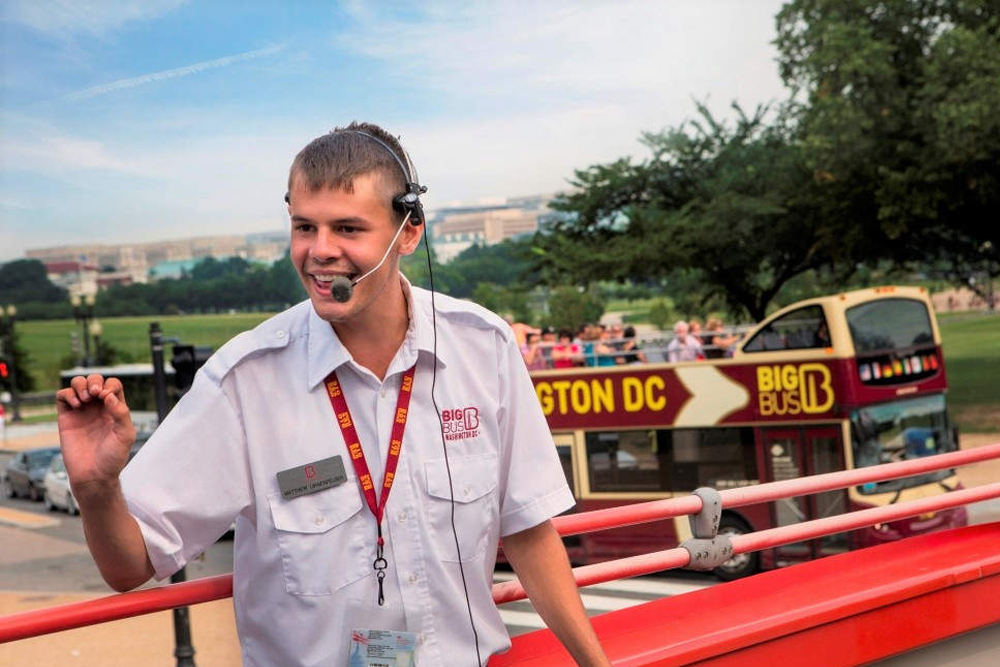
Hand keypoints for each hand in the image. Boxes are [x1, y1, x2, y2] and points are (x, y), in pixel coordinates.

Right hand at [56, 374, 136, 488]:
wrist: (93, 475)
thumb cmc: (113, 457)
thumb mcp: (126, 434)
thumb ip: (121, 413)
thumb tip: (108, 395)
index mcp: (115, 408)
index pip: (113, 384)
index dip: (110, 385)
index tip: (107, 397)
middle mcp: (98, 407)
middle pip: (95, 380)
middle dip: (94, 381)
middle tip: (95, 394)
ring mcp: (81, 412)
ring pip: (78, 384)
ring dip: (80, 385)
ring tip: (85, 399)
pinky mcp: (66, 418)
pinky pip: (62, 396)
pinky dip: (68, 394)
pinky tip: (76, 406)